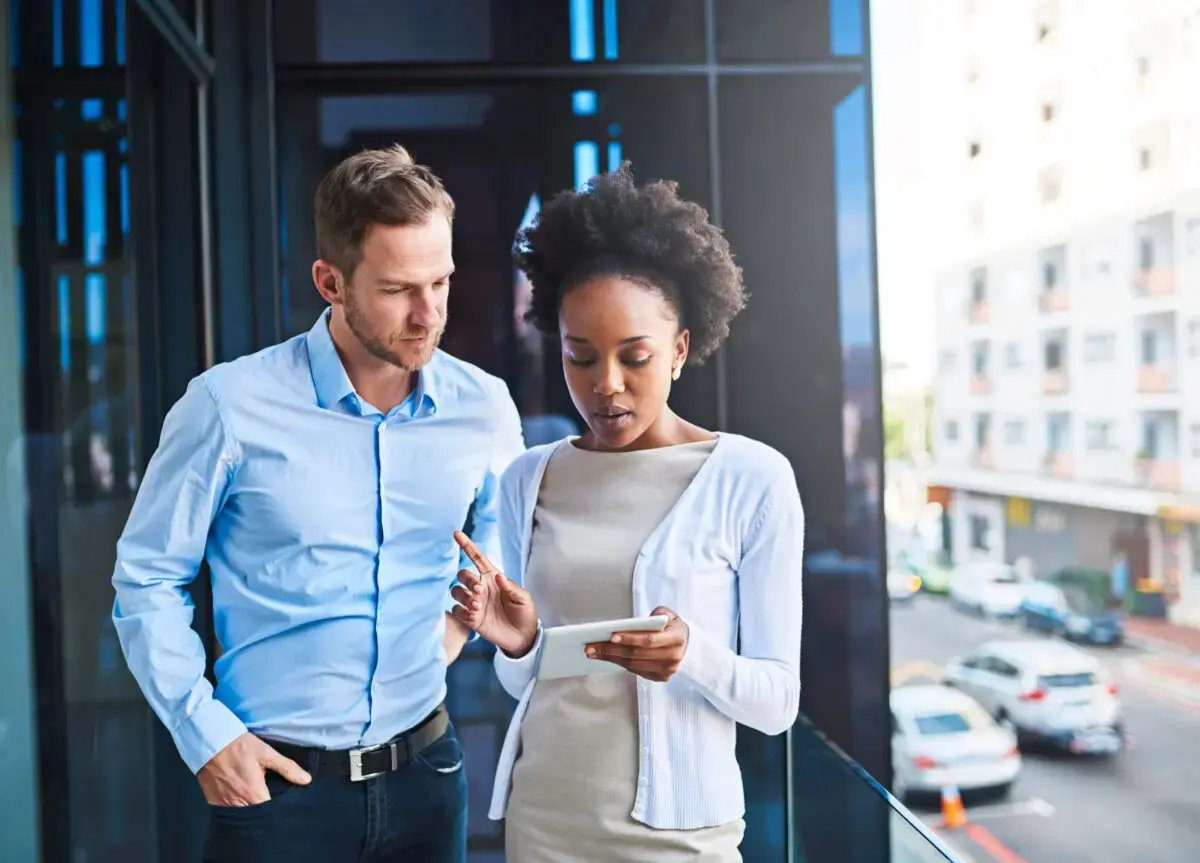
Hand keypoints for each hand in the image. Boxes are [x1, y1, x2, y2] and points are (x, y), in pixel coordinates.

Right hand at [196, 732, 310, 806]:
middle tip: (265, 793)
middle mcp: (238, 803)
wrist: (209, 741)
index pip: (269, 811)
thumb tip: (305, 780)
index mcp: (253, 793)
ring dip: (248, 806)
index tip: (279, 799)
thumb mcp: (266, 753)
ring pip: (241, 813)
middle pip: (255, 814)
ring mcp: (223, 803)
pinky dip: (234, 804)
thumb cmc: (238, 746)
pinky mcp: (213, 801)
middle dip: (263, 808)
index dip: (277, 807)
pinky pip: (226, 809)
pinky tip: (238, 792)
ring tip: (252, 793)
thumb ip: (287, 768)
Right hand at [451, 531, 539, 657]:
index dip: (467, 545)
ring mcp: (475, 603)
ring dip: (464, 597)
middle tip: (480, 591)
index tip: (457, 534)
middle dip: (467, 580)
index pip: (477, 558)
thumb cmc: (525, 613)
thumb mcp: (523, 598)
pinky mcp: (471, 619)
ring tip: (478, 606)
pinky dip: (463, 612)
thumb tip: (498, 576)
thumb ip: (511, 587)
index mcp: (493, 578)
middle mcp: (481, 588)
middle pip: (462, 575)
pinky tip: (474, 616)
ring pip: (456, 592)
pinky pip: (457, 611)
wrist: (523, 637)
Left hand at [586, 606, 689, 682]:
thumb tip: (642, 621)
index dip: (630, 639)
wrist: (688, 645)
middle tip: (591, 646)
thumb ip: (659, 613)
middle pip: (636, 655)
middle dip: (611, 650)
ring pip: (633, 665)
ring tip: (593, 651)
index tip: (611, 636)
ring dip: (611, 658)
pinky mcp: (660, 678)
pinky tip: (607, 657)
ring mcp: (667, 671)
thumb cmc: (673, 627)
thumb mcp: (670, 614)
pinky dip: (619, 663)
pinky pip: (635, 671)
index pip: (649, 640)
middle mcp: (673, 657)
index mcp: (676, 639)